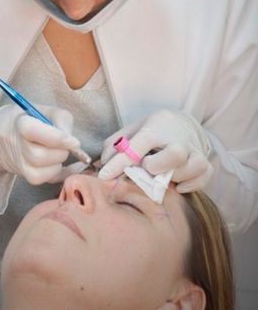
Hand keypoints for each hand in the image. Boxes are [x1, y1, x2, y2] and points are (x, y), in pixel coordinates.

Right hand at [0, 104, 80, 184]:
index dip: (56, 138)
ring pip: (42, 172)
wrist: (1, 135)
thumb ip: (60, 118)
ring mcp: (19, 164)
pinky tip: (67, 166)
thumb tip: (72, 140)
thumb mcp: (44, 109)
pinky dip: (61, 173)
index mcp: (19, 123)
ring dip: (59, 162)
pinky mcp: (26, 176)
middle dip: (60, 151)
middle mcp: (16, 145)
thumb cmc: (28, 119)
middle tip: (67, 143)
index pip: (31, 131)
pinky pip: (46, 180)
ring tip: (59, 151)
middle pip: (39, 156)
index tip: (72, 140)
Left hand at [98, 109, 212, 192]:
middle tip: (147, 169)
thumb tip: (103, 165)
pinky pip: (204, 177)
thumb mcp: (130, 131)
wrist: (183, 123)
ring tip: (163, 177)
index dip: (120, 163)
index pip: (138, 145)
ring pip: (194, 166)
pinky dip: (191, 185)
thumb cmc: (152, 131)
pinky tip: (177, 185)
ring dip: (176, 177)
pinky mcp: (206, 163)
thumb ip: (114, 146)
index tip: (105, 176)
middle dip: (157, 166)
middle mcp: (179, 138)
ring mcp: (195, 150)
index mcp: (156, 127)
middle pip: (175, 153)